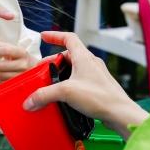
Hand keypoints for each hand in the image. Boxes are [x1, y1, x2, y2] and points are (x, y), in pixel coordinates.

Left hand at [0, 41, 36, 82]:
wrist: (35, 70)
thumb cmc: (22, 58)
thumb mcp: (15, 49)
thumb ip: (1, 45)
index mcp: (22, 54)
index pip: (7, 51)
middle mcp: (23, 66)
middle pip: (0, 65)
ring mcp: (20, 77)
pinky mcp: (16, 86)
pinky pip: (0, 82)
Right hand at [23, 31, 147, 139]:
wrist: (120, 113)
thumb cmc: (100, 97)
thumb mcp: (66, 92)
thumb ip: (45, 95)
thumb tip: (29, 101)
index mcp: (84, 57)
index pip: (69, 38)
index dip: (55, 36)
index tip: (44, 37)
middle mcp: (90, 63)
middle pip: (68, 56)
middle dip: (53, 62)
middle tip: (42, 71)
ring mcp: (95, 75)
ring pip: (74, 69)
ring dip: (61, 75)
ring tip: (51, 85)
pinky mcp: (97, 88)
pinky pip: (79, 81)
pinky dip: (69, 85)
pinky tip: (63, 98)